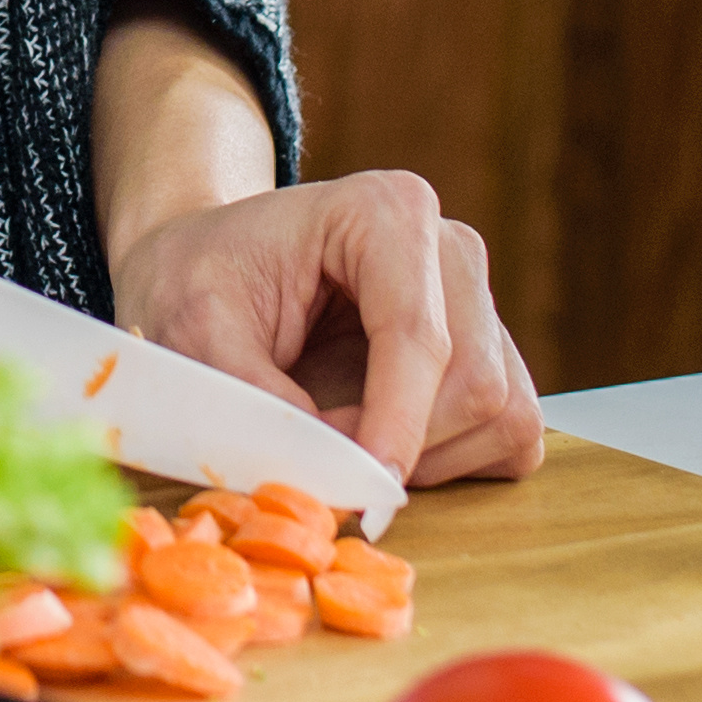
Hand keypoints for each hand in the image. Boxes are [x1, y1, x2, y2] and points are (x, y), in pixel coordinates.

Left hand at [112, 170, 545, 488]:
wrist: (210, 269)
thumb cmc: (198, 280)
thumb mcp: (191, 328)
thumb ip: (253, 395)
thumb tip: (327, 468)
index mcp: (385, 212)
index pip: (420, 335)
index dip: (398, 424)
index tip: (364, 489)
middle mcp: (450, 249)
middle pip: (475, 383)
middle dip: (402, 445)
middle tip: (320, 459)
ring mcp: (478, 302)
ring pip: (502, 414)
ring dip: (429, 460)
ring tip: (344, 444)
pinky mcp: (490, 355)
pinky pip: (511, 435)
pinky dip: (456, 464)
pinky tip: (385, 445)